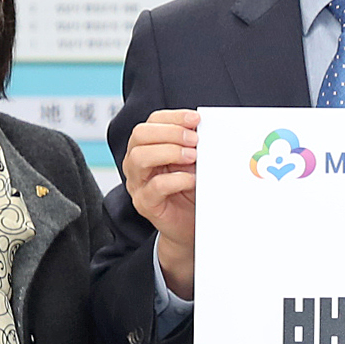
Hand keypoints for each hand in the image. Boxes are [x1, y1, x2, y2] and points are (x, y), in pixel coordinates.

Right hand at [122, 109, 199, 295]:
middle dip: (171, 133)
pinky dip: (176, 180)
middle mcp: (136, 163)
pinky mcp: (145, 203)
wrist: (189, 226)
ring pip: (140, 158)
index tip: (196, 119)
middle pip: (140, 135)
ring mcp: (137, 183)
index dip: (173, 117)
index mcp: (147, 147)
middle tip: (195, 139)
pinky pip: (154, 187)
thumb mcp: (193, 162)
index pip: (151, 122)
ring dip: (170, 152)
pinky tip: (192, 179)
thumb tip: (208, 129)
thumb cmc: (191, 190)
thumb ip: (194, 146)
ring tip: (192, 157)